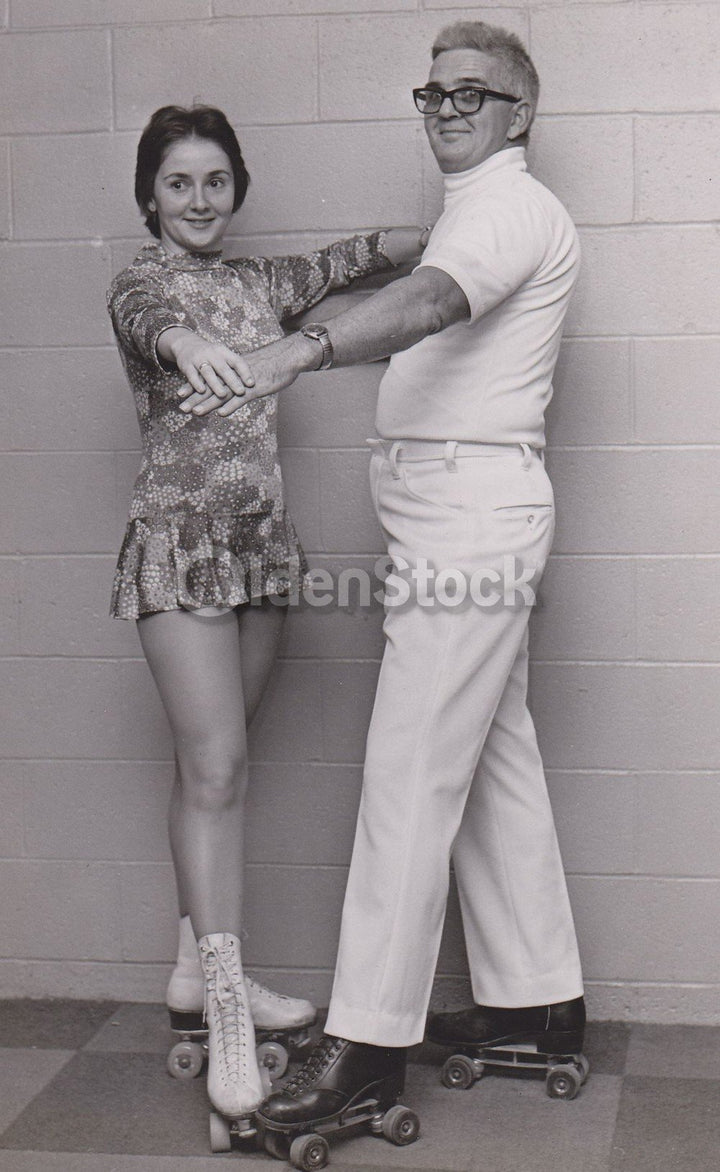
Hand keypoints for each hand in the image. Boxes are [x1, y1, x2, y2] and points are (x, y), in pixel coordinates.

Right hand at [164, 330, 255, 403]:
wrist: (186, 345)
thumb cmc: (211, 356)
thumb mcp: (223, 356)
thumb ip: (234, 368)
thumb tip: (253, 384)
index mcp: (224, 352)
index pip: (237, 361)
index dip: (245, 372)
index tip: (252, 384)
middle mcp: (212, 354)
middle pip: (223, 368)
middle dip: (232, 380)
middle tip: (241, 392)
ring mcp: (198, 359)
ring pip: (208, 372)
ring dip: (215, 384)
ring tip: (222, 394)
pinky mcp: (186, 365)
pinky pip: (192, 375)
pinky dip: (196, 383)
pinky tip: (202, 391)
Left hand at [181, 334, 314, 416]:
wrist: (288, 357)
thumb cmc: (273, 365)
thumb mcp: (252, 370)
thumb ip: (241, 377)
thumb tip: (235, 382)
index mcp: (232, 372)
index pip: (209, 380)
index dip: (194, 387)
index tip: (181, 393)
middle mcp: (234, 377)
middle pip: (211, 388)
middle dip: (195, 398)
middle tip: (180, 407)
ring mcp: (244, 383)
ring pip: (222, 394)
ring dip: (207, 404)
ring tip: (194, 412)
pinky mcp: (256, 389)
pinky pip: (241, 399)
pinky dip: (231, 406)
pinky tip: (221, 414)